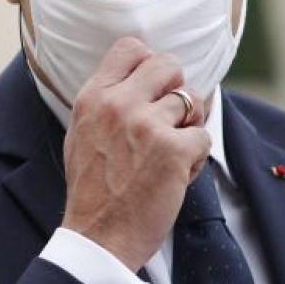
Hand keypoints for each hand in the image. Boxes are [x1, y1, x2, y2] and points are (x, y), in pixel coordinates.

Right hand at [60, 37, 210, 271]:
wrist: (97, 236)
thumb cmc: (91, 190)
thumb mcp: (81, 133)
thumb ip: (106, 103)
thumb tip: (138, 80)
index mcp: (93, 97)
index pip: (130, 48)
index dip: (149, 63)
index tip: (152, 86)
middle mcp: (119, 103)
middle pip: (168, 64)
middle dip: (177, 88)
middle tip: (170, 116)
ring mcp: (148, 125)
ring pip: (193, 100)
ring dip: (189, 125)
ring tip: (172, 151)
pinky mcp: (174, 150)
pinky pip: (203, 136)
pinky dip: (196, 157)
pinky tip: (176, 175)